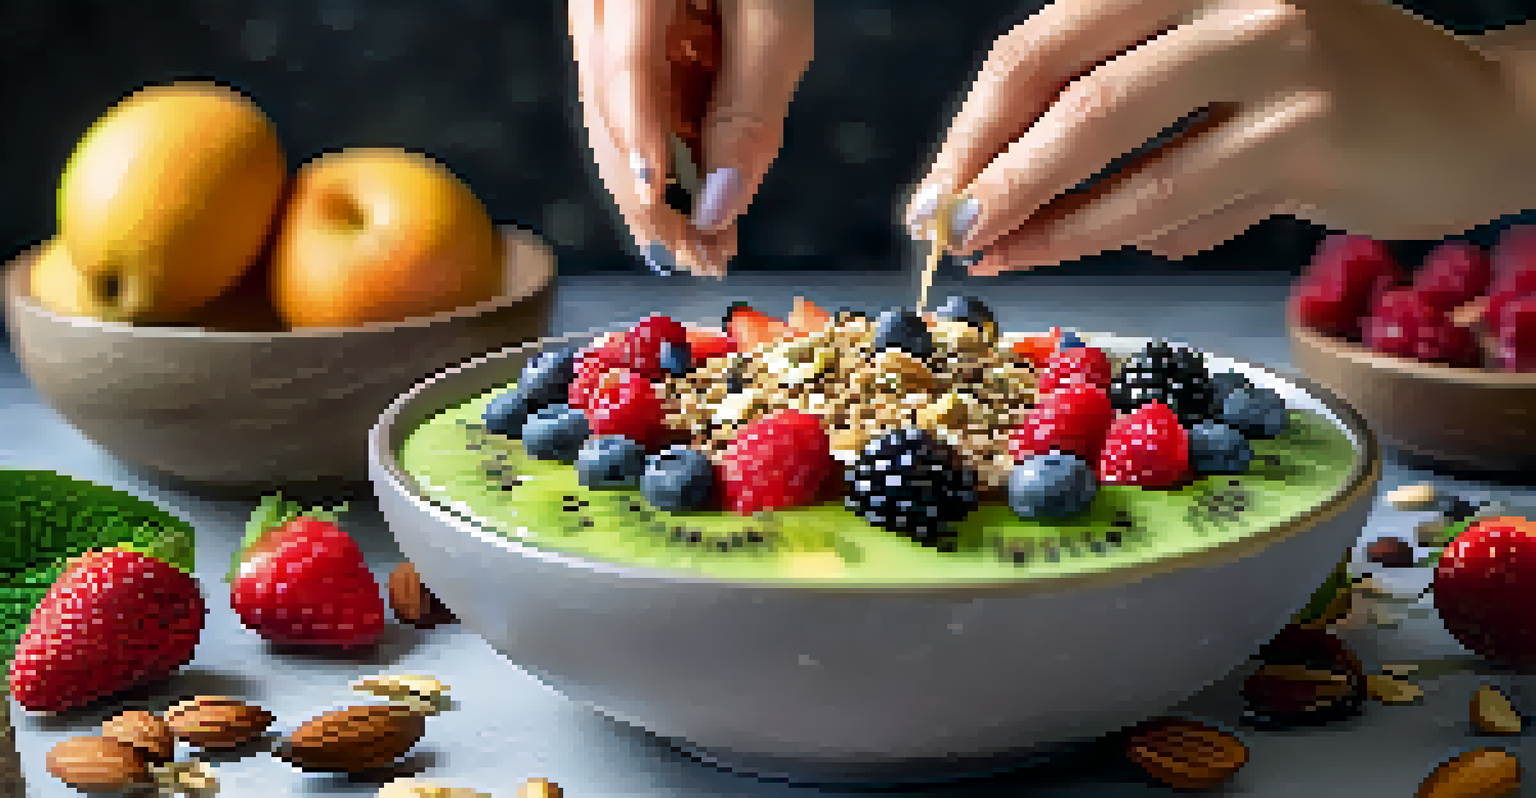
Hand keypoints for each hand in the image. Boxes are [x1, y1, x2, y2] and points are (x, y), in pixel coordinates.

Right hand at [568, 0, 813, 276]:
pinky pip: (630, 105)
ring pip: (612, 121)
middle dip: (652, 200)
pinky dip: (662, 155)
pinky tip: (686, 198)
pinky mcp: (618, 38)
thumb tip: (720, 203)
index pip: (625, 76)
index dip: (649, 158)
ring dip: (655, 191)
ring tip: (699, 245)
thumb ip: (749, 109)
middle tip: (697, 262)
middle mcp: (598, 1)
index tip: (678, 225)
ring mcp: (600, 19)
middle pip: (608, 114)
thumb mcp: (774, 17)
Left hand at [904, 0, 1535, 274]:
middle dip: (992, 175)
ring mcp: (1278, 56)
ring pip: (1123, 160)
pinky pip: (1184, 205)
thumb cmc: (1315, 95)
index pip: (1043, 43)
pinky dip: (1130, 237)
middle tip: (945, 235)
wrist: (1472, 117)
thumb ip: (1110, 110)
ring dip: (1047, 225)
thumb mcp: (1205, 69)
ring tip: (998, 257)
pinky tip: (1098, 248)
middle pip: (1069, 93)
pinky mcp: (1312, 131)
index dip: (974, 126)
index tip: (932, 194)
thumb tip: (989, 195)